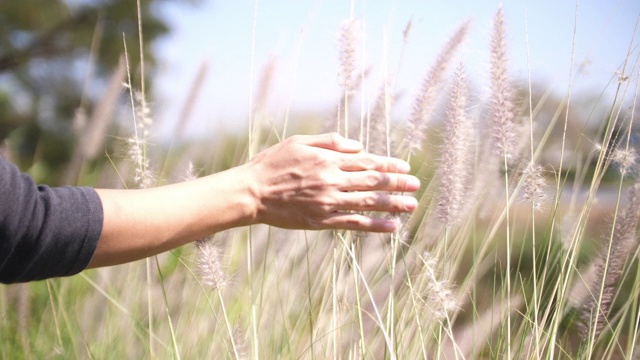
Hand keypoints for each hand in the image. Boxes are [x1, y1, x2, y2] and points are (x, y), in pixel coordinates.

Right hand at [243, 133, 419, 231]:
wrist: (251, 192)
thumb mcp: (298, 141)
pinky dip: (375, 225)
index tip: (406, 167)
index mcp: (328, 159)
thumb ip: (329, 141)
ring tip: (412, 205)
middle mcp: (332, 179)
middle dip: (397, 183)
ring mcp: (328, 201)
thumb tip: (358, 146)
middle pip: (373, 180)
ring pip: (368, 202)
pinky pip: (354, 223)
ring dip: (393, 203)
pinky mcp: (322, 220)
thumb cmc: (272, 164)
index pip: (367, 161)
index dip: (389, 164)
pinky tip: (392, 226)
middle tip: (416, 185)